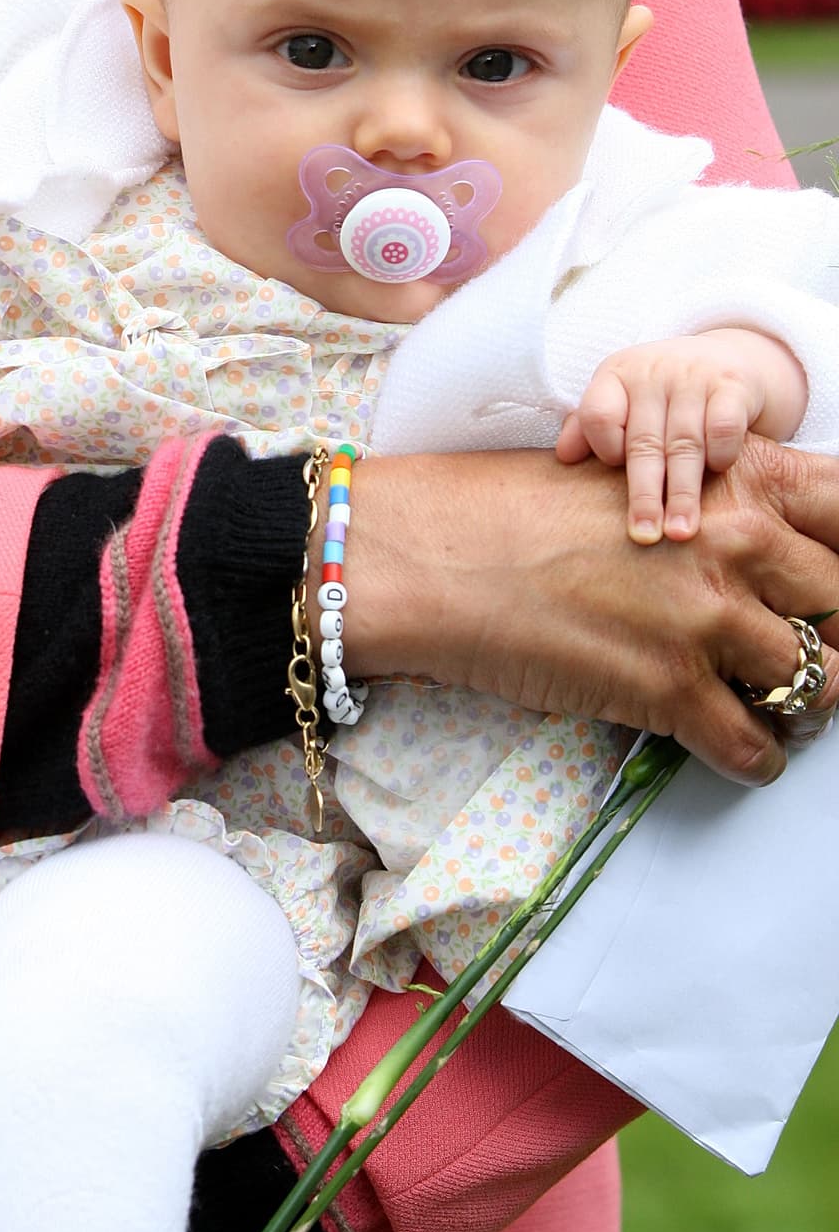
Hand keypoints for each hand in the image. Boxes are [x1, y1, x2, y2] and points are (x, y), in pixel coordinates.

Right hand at [342, 438, 838, 787]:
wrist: (433, 553)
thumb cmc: (512, 507)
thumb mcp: (629, 474)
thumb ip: (710, 504)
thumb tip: (762, 551)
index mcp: (732, 478)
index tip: (831, 590)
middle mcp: (736, 545)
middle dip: (831, 637)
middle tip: (798, 652)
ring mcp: (707, 620)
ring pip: (817, 686)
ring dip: (796, 702)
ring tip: (764, 703)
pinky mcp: (668, 690)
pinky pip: (756, 749)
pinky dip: (753, 758)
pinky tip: (731, 745)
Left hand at [555, 335, 768, 542]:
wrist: (725, 358)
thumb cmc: (661, 393)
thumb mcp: (622, 400)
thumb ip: (590, 427)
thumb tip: (564, 458)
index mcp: (616, 375)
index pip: (598, 415)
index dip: (603, 447)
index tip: (613, 472)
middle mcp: (652, 372)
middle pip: (643, 442)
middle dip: (643, 495)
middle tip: (644, 536)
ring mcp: (694, 377)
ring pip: (685, 444)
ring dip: (683, 493)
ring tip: (680, 532)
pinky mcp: (733, 385)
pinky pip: (723, 429)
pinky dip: (721, 456)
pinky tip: (718, 477)